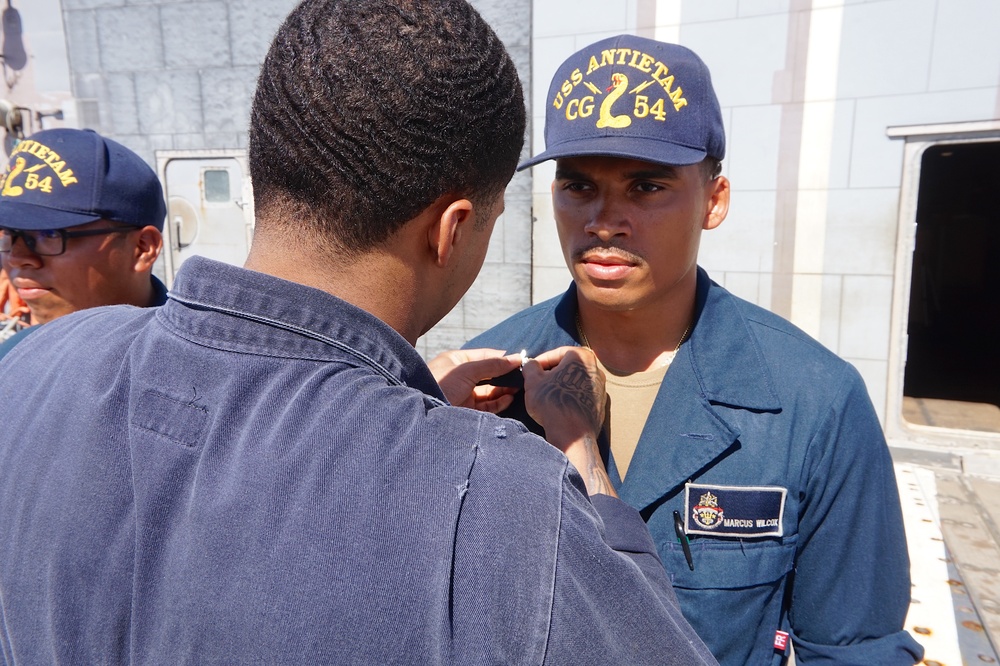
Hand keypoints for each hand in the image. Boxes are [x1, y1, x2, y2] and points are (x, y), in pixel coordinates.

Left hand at [428, 348, 521, 412]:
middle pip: (488, 374)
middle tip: (522, 375)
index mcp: (456, 361)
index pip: (484, 356)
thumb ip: (492, 365)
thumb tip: (515, 359)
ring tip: (518, 387)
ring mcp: (463, 394)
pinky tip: (509, 398)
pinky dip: (499, 402)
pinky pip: (487, 405)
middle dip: (505, 375)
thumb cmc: (440, 384)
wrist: (424, 413)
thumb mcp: (467, 370)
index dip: (501, 358)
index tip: (519, 360)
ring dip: (504, 389)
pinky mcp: (467, 410)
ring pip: (489, 390)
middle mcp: (460, 376)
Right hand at [522, 346, 614, 496]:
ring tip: (547, 395)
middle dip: (553, 372)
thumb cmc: (552, 402)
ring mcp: (601, 388)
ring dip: (562, 385)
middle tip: (538, 381)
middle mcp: (596, 369)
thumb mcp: (533, 380)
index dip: (541, 360)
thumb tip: (531, 364)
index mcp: (582, 357)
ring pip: (576, 381)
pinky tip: (559, 407)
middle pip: (569, 366)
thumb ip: (531, 367)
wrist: (573, 434)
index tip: (531, 369)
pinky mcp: (601, 405)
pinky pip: (582, 396)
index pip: (558, 353)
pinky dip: (570, 397)